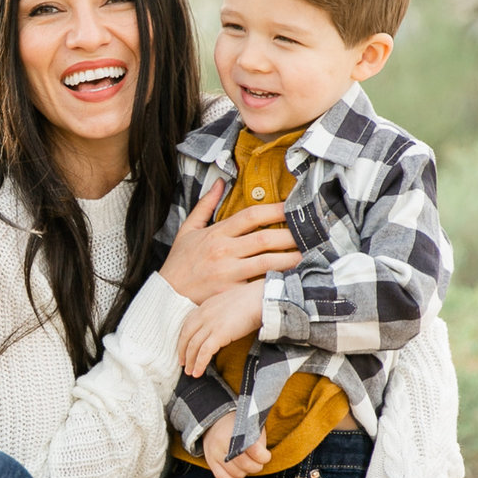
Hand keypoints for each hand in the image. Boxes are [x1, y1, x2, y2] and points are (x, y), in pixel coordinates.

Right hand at [157, 182, 299, 304]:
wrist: (166, 296)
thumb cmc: (179, 263)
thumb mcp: (187, 230)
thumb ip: (205, 205)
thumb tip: (220, 182)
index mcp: (216, 233)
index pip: (250, 216)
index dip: (274, 209)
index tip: (292, 207)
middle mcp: (224, 251)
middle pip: (264, 238)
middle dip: (290, 235)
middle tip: (311, 232)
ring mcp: (228, 273)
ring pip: (267, 262)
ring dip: (290, 258)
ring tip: (309, 254)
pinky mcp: (230, 293)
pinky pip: (258, 285)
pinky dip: (276, 281)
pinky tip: (292, 278)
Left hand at [179, 280, 264, 376]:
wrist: (261, 298)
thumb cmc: (251, 300)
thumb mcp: (228, 303)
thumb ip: (219, 313)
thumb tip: (222, 325)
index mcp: (205, 306)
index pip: (187, 325)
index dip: (183, 339)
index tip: (183, 349)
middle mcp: (204, 315)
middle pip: (186, 336)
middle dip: (183, 352)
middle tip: (183, 364)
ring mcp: (210, 324)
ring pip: (193, 346)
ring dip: (190, 361)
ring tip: (190, 372)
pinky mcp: (219, 334)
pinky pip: (204, 353)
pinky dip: (199, 364)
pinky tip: (198, 373)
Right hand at [199, 411, 270, 477]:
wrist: (217, 420)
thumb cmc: (240, 425)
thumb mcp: (252, 426)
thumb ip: (259, 441)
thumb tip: (263, 459)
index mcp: (235, 431)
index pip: (255, 451)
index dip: (264, 457)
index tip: (266, 455)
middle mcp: (222, 443)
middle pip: (246, 465)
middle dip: (256, 466)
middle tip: (258, 462)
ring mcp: (214, 454)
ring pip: (236, 474)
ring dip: (245, 472)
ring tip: (247, 464)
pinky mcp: (210, 462)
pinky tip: (239, 472)